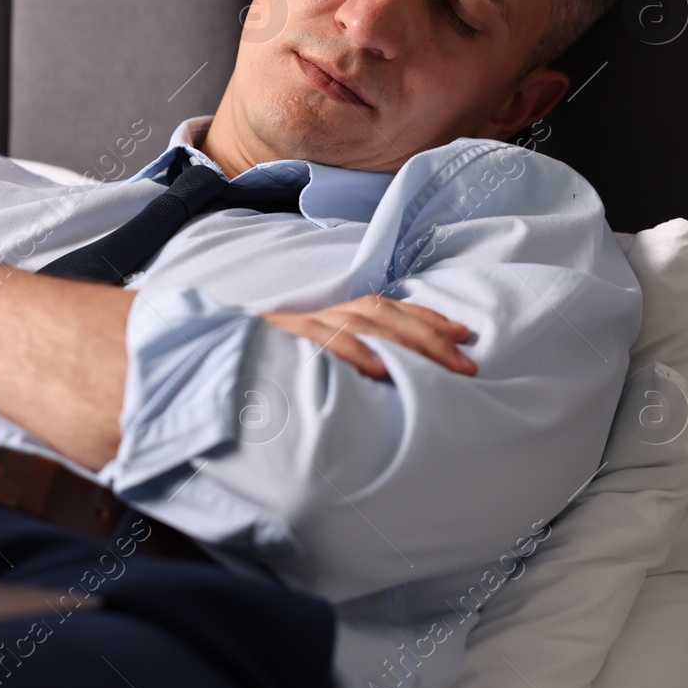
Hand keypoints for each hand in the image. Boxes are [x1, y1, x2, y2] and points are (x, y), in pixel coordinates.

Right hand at [262, 295, 475, 379]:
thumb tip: (399, 379)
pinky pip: (323, 343)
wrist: (222, 369)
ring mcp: (302, 328)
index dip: (427, 319)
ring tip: (438, 369)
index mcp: (334, 319)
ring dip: (403, 345)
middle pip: (383, 315)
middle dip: (429, 338)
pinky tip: (381, 369)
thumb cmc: (275, 374)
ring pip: (360, 326)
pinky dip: (354, 353)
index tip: (464, 335)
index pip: (387, 308)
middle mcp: (321, 316)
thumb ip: (354, 363)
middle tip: (466, 366)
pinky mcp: (283, 343)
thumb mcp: (320, 364)